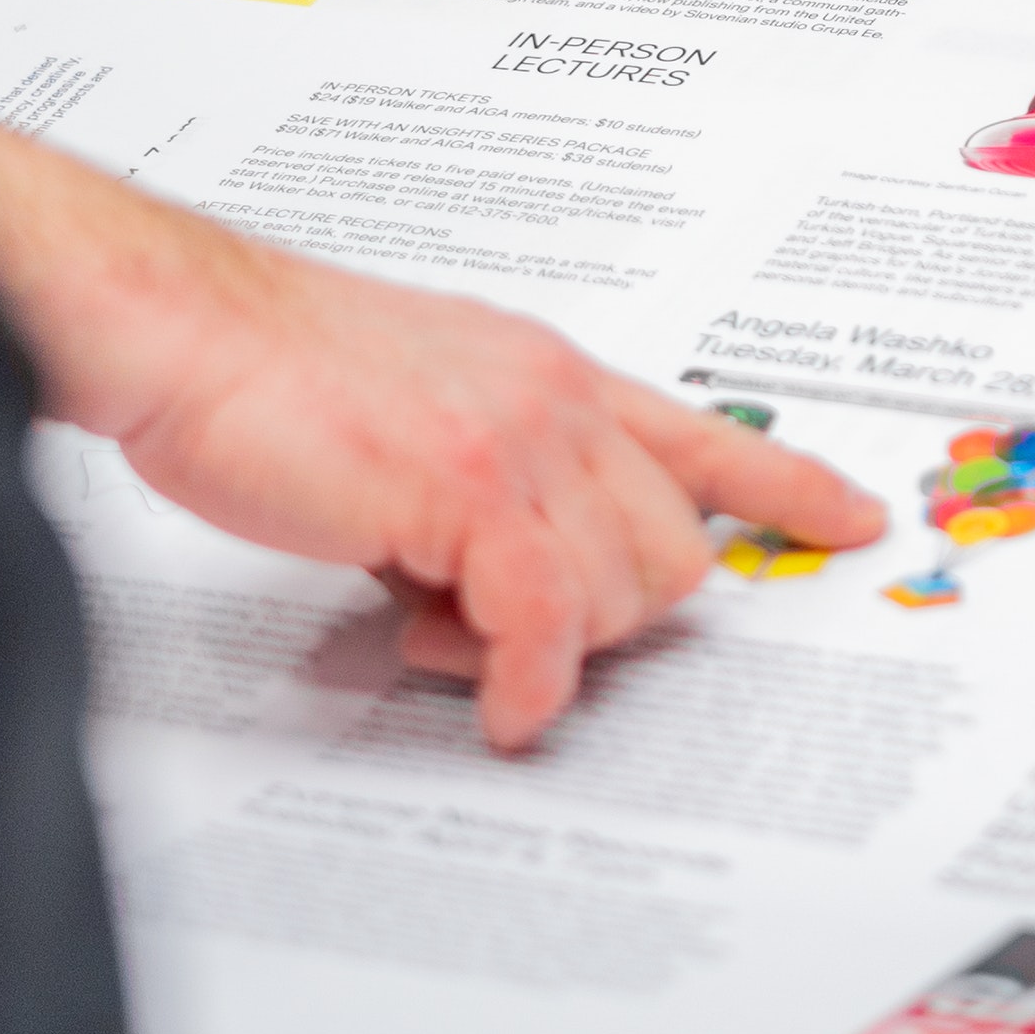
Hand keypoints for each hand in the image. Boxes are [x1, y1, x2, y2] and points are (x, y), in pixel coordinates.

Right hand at [0, 100, 888, 748]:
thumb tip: (489, 598)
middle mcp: (555, 397)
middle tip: (488, 628)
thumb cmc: (258, 373)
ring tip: (434, 627)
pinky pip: (547, 624)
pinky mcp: (468, 489)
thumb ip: (474, 491)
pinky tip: (497, 703)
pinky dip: (528, 683)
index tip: (853, 518)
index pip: (701, 435)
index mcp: (546, 371)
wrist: (180, 330)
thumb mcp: (405, 418)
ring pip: (622, 595)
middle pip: (674, 553)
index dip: (785, 484)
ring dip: (542, 648)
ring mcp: (520, 438)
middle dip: (603, 621)